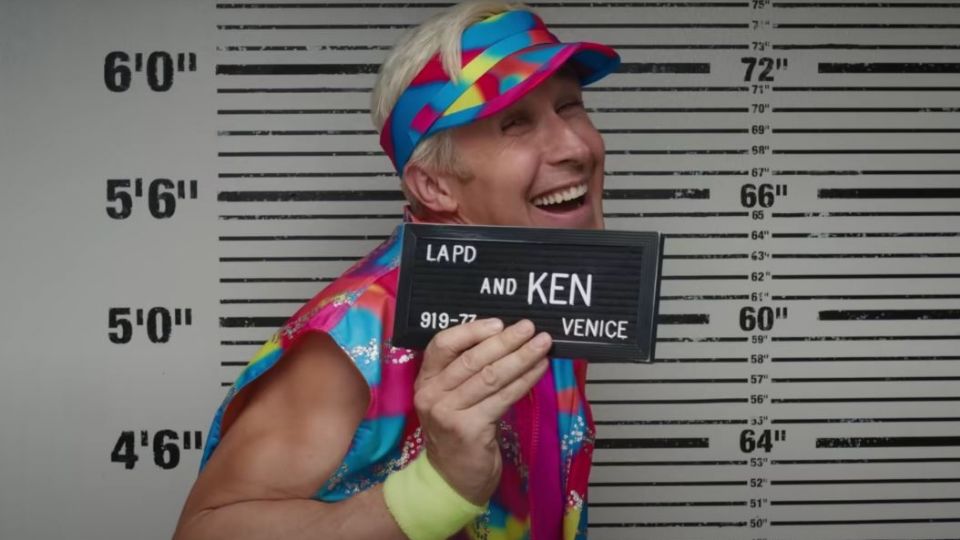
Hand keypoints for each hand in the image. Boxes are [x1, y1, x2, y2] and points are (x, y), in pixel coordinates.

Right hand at [413, 318, 551, 505]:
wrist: (452, 480)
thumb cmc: (458, 433)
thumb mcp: (451, 399)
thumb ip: (465, 373)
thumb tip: (503, 338)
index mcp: (425, 381)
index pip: (443, 344)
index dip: (471, 330)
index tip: (498, 323)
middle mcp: (432, 395)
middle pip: (472, 359)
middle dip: (505, 341)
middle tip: (530, 328)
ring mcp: (448, 413)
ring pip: (491, 377)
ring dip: (521, 358)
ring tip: (542, 344)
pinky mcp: (469, 429)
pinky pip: (503, 398)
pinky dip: (525, 381)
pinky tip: (539, 369)